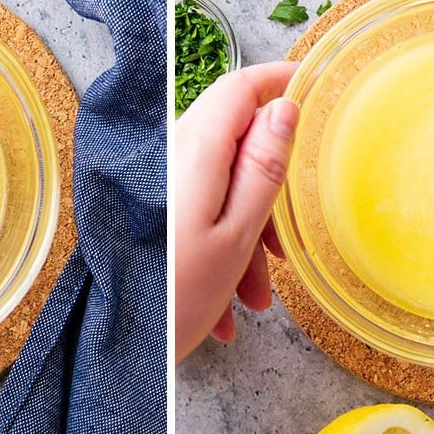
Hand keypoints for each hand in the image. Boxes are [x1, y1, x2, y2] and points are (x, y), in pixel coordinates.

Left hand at [175, 61, 298, 361]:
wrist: (116, 352)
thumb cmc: (176, 296)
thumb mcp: (237, 233)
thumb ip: (264, 167)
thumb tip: (284, 109)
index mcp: (194, 151)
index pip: (241, 87)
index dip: (280, 81)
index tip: (316, 84)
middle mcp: (170, 159)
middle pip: (235, 146)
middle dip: (268, 194)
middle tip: (286, 250)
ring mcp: (158, 187)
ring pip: (220, 189)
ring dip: (246, 238)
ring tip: (252, 299)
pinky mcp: (152, 213)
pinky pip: (197, 216)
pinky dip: (218, 254)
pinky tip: (222, 309)